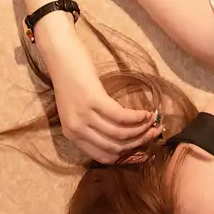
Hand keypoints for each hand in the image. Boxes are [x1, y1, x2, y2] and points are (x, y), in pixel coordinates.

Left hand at [42, 30, 159, 164]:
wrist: (60, 56)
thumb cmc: (70, 80)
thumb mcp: (75, 109)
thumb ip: (90, 126)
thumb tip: (119, 137)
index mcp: (72, 135)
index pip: (102, 156)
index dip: (125, 155)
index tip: (140, 148)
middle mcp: (76, 130)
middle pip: (114, 147)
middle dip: (138, 143)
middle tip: (153, 134)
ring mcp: (84, 116)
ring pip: (120, 133)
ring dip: (142, 129)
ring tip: (153, 122)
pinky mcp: (94, 100)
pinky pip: (121, 116)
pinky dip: (137, 116)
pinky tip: (147, 112)